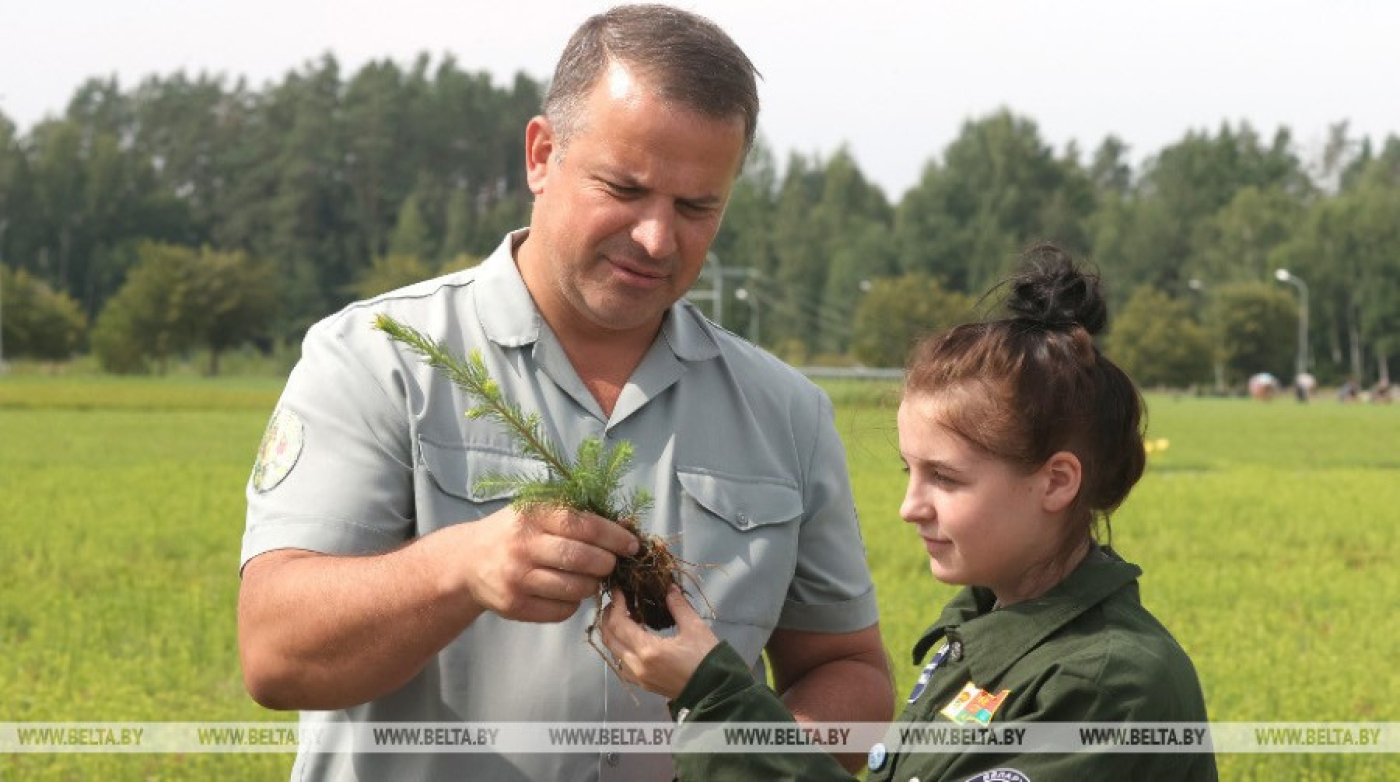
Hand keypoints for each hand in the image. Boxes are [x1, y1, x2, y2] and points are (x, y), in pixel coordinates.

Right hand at [449, 505, 638, 622]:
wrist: (469, 562)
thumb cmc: (515, 533)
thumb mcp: (536, 511)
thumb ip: (573, 516)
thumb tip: (624, 530)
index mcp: (532, 516)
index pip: (583, 525)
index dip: (613, 536)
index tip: (631, 545)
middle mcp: (522, 546)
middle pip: (581, 558)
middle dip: (606, 563)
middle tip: (611, 564)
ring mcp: (516, 578)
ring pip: (574, 588)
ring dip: (592, 585)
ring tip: (591, 578)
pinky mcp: (514, 605)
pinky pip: (561, 610)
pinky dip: (574, 603)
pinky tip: (568, 592)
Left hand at [599, 586, 719, 698]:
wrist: (716, 691)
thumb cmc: (706, 659)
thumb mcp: (695, 628)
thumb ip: (678, 606)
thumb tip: (669, 588)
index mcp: (648, 651)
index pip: (619, 624)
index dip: (616, 605)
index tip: (618, 590)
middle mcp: (637, 666)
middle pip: (609, 638)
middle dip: (609, 617)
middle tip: (617, 601)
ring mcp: (639, 678)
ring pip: (613, 652)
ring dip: (613, 633)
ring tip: (624, 617)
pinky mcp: (644, 684)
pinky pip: (622, 664)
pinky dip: (621, 648)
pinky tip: (632, 638)